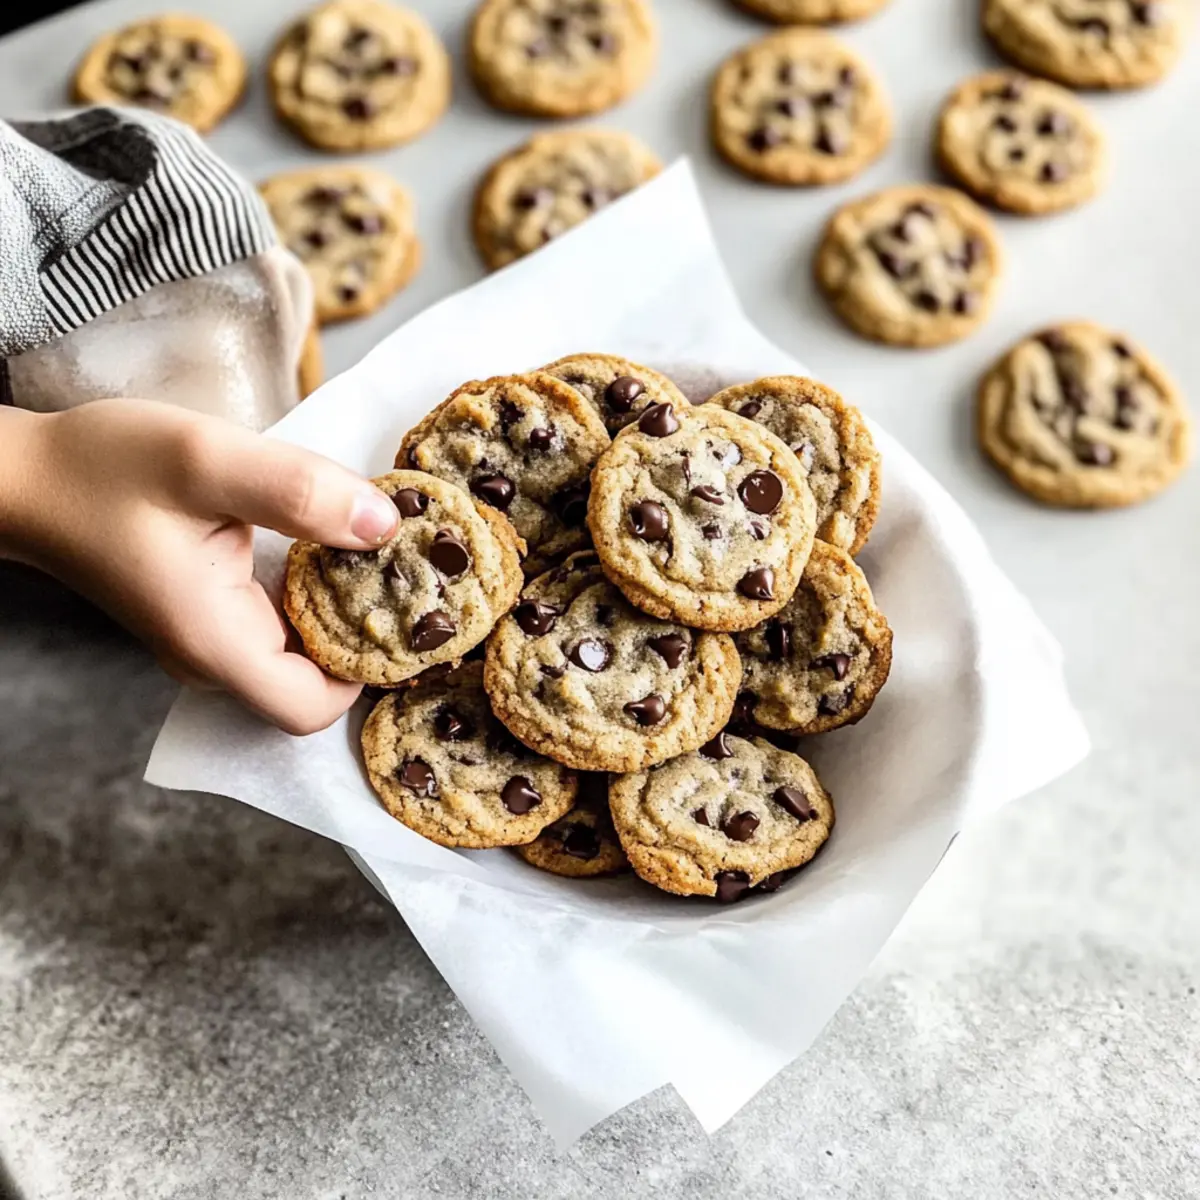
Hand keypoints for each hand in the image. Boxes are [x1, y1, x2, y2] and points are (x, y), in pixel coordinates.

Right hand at [1, 399, 399, 734]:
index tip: (408, 608)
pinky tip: (339, 543)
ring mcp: (215, 640)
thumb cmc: (104, 469)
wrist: (29, 477)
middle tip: (413, 570)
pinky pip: (285, 621)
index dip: (371, 668)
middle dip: (373, 633)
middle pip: (319, 682)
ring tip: (387, 551)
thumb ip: (299, 493)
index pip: (313, 708)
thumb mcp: (205, 460)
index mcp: (217, 643)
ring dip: (350, 607)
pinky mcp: (214, 614)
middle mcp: (218, 658)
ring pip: (305, 651)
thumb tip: (387, 523)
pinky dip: (319, 590)